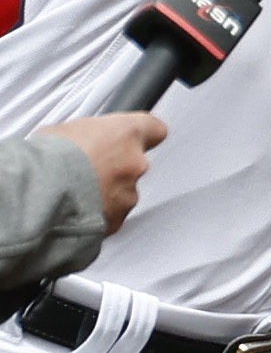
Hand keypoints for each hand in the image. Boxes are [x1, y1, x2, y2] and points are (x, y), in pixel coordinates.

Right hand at [35, 114, 166, 235]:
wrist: (34, 198)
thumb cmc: (44, 161)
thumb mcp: (64, 131)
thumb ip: (89, 136)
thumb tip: (84, 141)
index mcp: (126, 134)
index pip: (154, 129)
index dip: (142, 135)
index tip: (132, 139)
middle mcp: (134, 165)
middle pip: (134, 166)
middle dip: (113, 170)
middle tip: (83, 172)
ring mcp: (127, 196)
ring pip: (122, 195)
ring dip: (103, 196)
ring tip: (71, 195)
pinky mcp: (115, 223)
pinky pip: (109, 219)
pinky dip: (94, 217)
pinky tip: (71, 213)